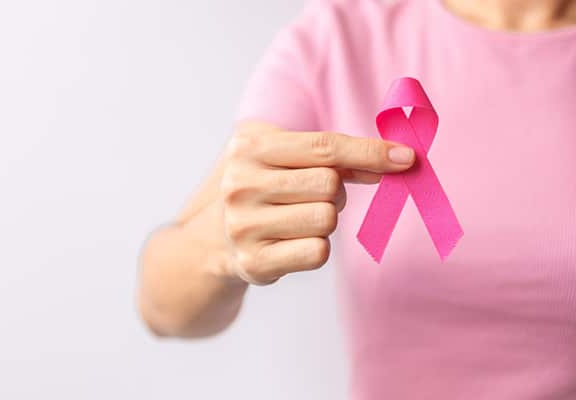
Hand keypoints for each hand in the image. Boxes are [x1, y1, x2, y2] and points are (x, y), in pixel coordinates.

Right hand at [219, 129, 414, 284]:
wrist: (215, 238)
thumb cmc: (265, 187)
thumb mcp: (286, 157)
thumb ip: (338, 156)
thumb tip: (397, 161)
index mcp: (248, 148)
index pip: (324, 147)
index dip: (370, 152)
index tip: (406, 158)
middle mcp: (240, 185)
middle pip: (328, 184)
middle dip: (335, 191)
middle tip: (315, 196)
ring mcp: (243, 225)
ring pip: (326, 219)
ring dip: (326, 220)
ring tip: (300, 218)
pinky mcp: (253, 262)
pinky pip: (317, 252)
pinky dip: (317, 248)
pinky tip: (294, 242)